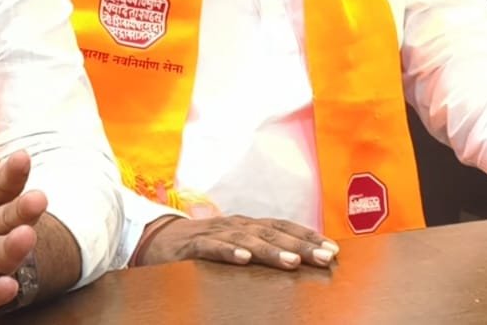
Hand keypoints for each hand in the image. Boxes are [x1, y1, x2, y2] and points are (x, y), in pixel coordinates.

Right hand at [136, 215, 338, 269]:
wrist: (153, 238)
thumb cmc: (200, 245)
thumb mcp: (233, 244)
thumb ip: (258, 249)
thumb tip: (298, 261)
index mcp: (246, 225)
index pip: (282, 227)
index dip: (307, 236)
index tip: (333, 249)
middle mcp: (233, 225)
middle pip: (271, 232)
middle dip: (300, 244)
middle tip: (325, 257)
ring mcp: (213, 234)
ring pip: (246, 240)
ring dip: (270, 250)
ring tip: (292, 261)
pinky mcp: (191, 246)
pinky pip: (212, 248)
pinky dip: (228, 251)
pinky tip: (243, 258)